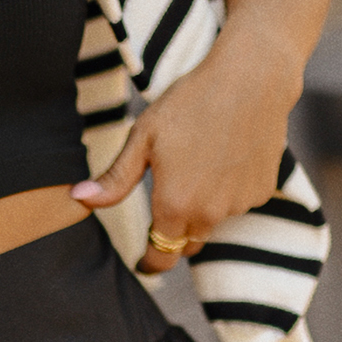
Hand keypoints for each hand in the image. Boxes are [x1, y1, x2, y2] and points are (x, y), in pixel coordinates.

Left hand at [70, 13, 302, 272]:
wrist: (252, 79)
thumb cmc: (190, 102)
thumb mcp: (143, 138)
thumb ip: (115, 179)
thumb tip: (78, 200)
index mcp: (175, 206)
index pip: (161, 257)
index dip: (149, 263)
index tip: (143, 261)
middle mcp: (210, 214)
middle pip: (187, 243)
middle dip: (174, 233)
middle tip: (167, 199)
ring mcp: (240, 204)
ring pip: (213, 221)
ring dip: (203, 207)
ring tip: (199, 162)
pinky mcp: (263, 191)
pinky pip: (238, 202)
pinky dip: (228, 190)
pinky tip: (225, 155)